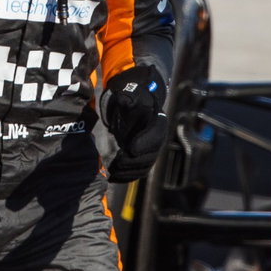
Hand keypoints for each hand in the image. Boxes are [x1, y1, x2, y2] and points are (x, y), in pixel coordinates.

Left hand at [102, 64, 168, 183]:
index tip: (130, 148)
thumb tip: (124, 99)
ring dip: (130, 171)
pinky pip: (139, 169)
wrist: (134, 99)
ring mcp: (150, 147)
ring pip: (145, 164)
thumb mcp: (130, 93)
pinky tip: (114, 177)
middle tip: (117, 163)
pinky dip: (128, 175)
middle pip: (152, 153)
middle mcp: (157, 135)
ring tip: (114, 172)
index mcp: (157, 118)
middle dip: (135, 161)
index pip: (156, 132)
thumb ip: (128, 98)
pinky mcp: (142, 155)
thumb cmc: (131, 95)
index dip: (145, 142)